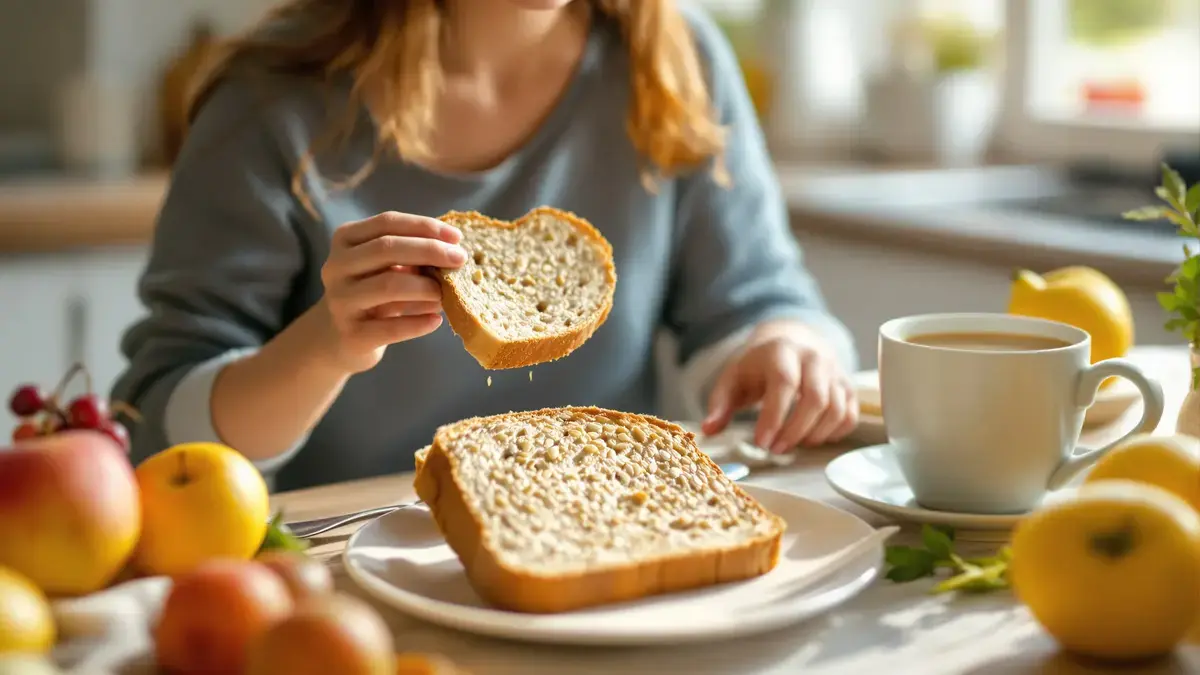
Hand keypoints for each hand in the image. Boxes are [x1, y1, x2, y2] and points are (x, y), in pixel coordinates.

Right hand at [315, 211, 466, 373]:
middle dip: (430, 251)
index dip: (424, 226)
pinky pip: (392, 327)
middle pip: (386, 248)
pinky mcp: (351, 335)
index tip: (456, 237)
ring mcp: (340, 301)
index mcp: (345, 239)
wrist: (343, 337)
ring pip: (388, 285)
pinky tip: (436, 321)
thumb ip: (413, 255)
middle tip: (460, 260)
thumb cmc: (374, 293)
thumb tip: (453, 251)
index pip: (387, 222)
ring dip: (426, 287)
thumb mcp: (388, 267)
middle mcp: (335, 266)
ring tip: (447, 294)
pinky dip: (419, 323)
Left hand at [701, 322, 857, 453]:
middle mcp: (814, 358)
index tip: (761, 443)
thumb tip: (708, 430)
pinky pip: (850, 415)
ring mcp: (835, 372)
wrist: (791, 340)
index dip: (774, 416)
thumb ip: (720, 404)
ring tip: (791, 445)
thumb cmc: (759, 365)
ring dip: (814, 435)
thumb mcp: (733, 378)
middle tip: (775, 450)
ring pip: (836, 409)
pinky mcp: (848, 387)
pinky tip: (812, 438)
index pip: (784, 382)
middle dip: (795, 430)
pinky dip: (834, 433)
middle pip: (816, 397)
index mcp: (781, 351)